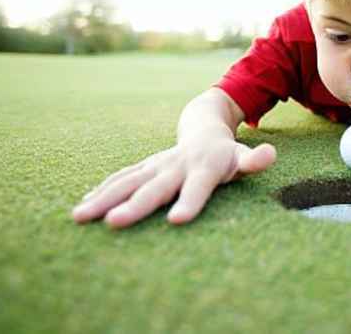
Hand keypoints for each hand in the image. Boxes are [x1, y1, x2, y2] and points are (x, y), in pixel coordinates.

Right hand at [72, 138, 275, 228]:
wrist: (203, 128)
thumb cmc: (226, 154)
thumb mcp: (242, 157)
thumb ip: (254, 161)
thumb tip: (269, 155)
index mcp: (204, 167)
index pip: (198, 187)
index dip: (189, 202)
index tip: (177, 220)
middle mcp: (176, 166)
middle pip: (155, 187)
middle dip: (134, 205)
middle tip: (114, 222)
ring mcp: (156, 165)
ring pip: (128, 181)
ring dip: (104, 198)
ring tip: (80, 216)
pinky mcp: (143, 167)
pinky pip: (119, 179)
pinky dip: (100, 191)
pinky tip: (81, 208)